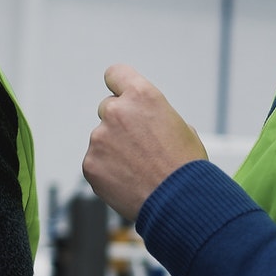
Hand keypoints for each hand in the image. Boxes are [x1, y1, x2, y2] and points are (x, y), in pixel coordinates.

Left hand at [83, 64, 207, 218]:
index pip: (115, 74)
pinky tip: (128, 181)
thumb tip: (144, 120)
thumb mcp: (181, 127)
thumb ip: (155, 116)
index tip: (120, 94)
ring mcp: (99, 138)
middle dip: (119, 123)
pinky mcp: (90, 163)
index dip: (119, 85)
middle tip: (139, 145)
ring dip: (114, 149)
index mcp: (142, 96)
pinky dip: (107, 171)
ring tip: (139, 169)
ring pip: (102, 138)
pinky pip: (95, 162)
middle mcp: (116, 112)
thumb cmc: (185, 166)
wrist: (179, 202)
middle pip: (108, 108)